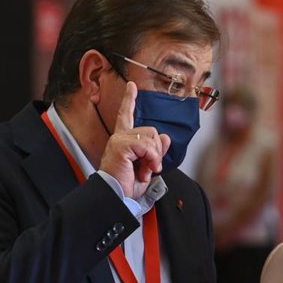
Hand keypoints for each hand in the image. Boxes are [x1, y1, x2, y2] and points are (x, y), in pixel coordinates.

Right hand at [97, 81, 171, 198]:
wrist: (116, 196)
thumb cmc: (126, 186)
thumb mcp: (147, 167)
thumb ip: (156, 152)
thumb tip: (165, 137)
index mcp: (123, 141)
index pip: (126, 116)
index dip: (129, 100)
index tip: (132, 86)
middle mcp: (120, 137)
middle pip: (151, 131)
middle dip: (157, 152)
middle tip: (149, 169)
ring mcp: (119, 139)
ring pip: (151, 137)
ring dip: (154, 158)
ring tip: (145, 171)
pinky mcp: (121, 145)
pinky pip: (147, 146)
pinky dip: (151, 159)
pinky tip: (144, 170)